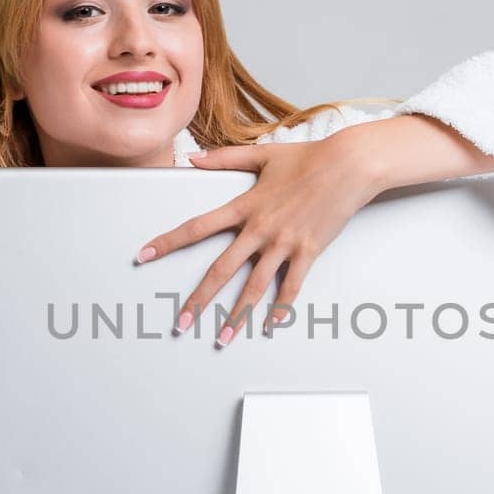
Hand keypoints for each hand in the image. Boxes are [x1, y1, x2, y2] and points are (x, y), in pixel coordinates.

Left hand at [134, 126, 387, 345]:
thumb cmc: (308, 157)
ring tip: (223, 339)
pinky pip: (291, 286)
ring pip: (254, 287)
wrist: (349, 165)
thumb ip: (223, 158)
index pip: (196, 228)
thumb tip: (192, 157)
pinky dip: (281, 308)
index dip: (167, 242)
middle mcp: (260, 228)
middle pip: (221, 269)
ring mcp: (284, 243)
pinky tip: (270, 325)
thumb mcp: (262, 154)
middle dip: (198, 300)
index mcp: (245, 206)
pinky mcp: (309, 251)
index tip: (143, 256)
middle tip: (180, 323)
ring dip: (237, 316)